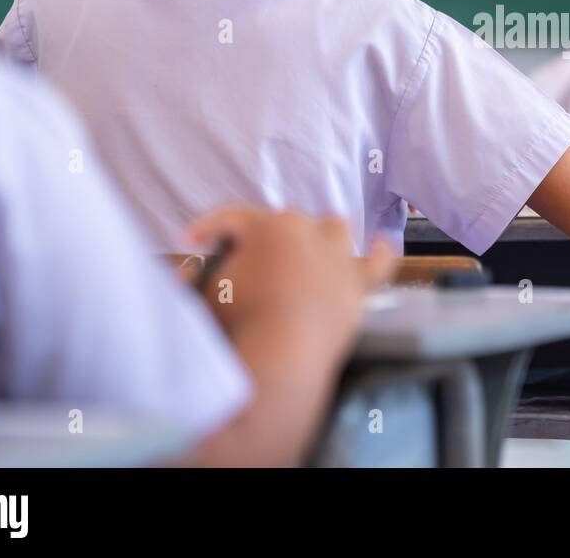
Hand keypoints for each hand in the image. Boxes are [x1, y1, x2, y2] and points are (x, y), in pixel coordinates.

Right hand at [183, 206, 395, 333]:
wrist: (283, 352)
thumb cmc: (239, 321)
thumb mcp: (205, 292)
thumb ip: (198, 275)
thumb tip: (188, 273)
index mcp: (269, 226)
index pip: (233, 216)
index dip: (209, 227)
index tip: (191, 240)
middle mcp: (307, 232)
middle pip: (286, 224)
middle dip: (264, 240)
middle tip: (246, 267)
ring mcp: (337, 258)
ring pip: (333, 229)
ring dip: (318, 237)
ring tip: (304, 254)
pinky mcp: (358, 286)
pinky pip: (379, 262)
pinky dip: (380, 252)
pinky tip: (380, 244)